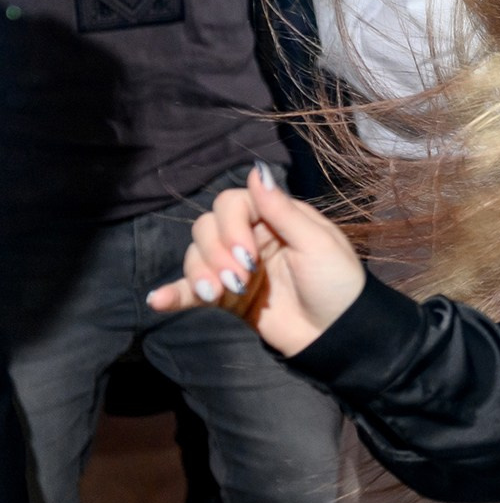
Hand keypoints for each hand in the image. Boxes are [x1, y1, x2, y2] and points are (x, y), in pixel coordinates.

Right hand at [146, 164, 364, 356]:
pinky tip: (158, 300)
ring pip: (196, 255)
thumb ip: (282, 210)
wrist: (336, 333)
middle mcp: (251, 237)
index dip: (231, 226)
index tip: (247, 254)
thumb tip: (256, 169)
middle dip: (217, 253)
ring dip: (202, 274)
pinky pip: (190, 290)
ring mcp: (235, 267)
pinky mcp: (225, 296)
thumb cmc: (336, 283)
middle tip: (241, 279)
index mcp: (275, 218)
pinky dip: (173, 294)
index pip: (232, 203)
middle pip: (207, 227)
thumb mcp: (316, 243)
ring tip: (222, 294)